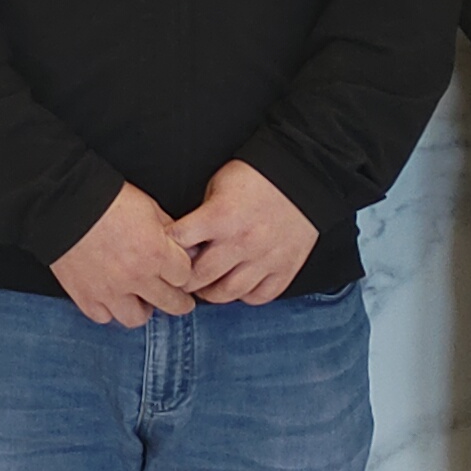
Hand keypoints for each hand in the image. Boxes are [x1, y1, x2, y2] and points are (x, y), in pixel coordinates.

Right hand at [51, 183, 201, 327]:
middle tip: (176, 297)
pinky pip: (103, 317)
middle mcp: (137, 277)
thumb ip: (170, 231)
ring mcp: (110, 290)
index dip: (183, 272)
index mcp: (156, 253)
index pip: (185, 277)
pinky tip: (110, 296)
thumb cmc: (107, 198)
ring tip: (138, 298)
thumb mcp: (148, 207)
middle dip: (178, 300)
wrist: (62, 202)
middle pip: (172, 304)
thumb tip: (185, 248)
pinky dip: (108, 309)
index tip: (179, 272)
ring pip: (137, 318)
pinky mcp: (85, 296)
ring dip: (141, 308)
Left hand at [171, 160, 318, 305]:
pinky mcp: (285, 268)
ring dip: (210, 293)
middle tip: (181, 277)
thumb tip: (184, 241)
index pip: (178, 242)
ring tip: (206, 285)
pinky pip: (259, 296)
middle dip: (184, 279)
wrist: (304, 174)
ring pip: (227, 293)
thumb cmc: (257, 176)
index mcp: (220, 217)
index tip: (166, 249)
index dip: (166, 246)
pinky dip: (244, 295)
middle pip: (199, 277)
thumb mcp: (218, 185)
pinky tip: (238, 285)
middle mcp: (241, 243)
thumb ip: (201, 215)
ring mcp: (265, 259)